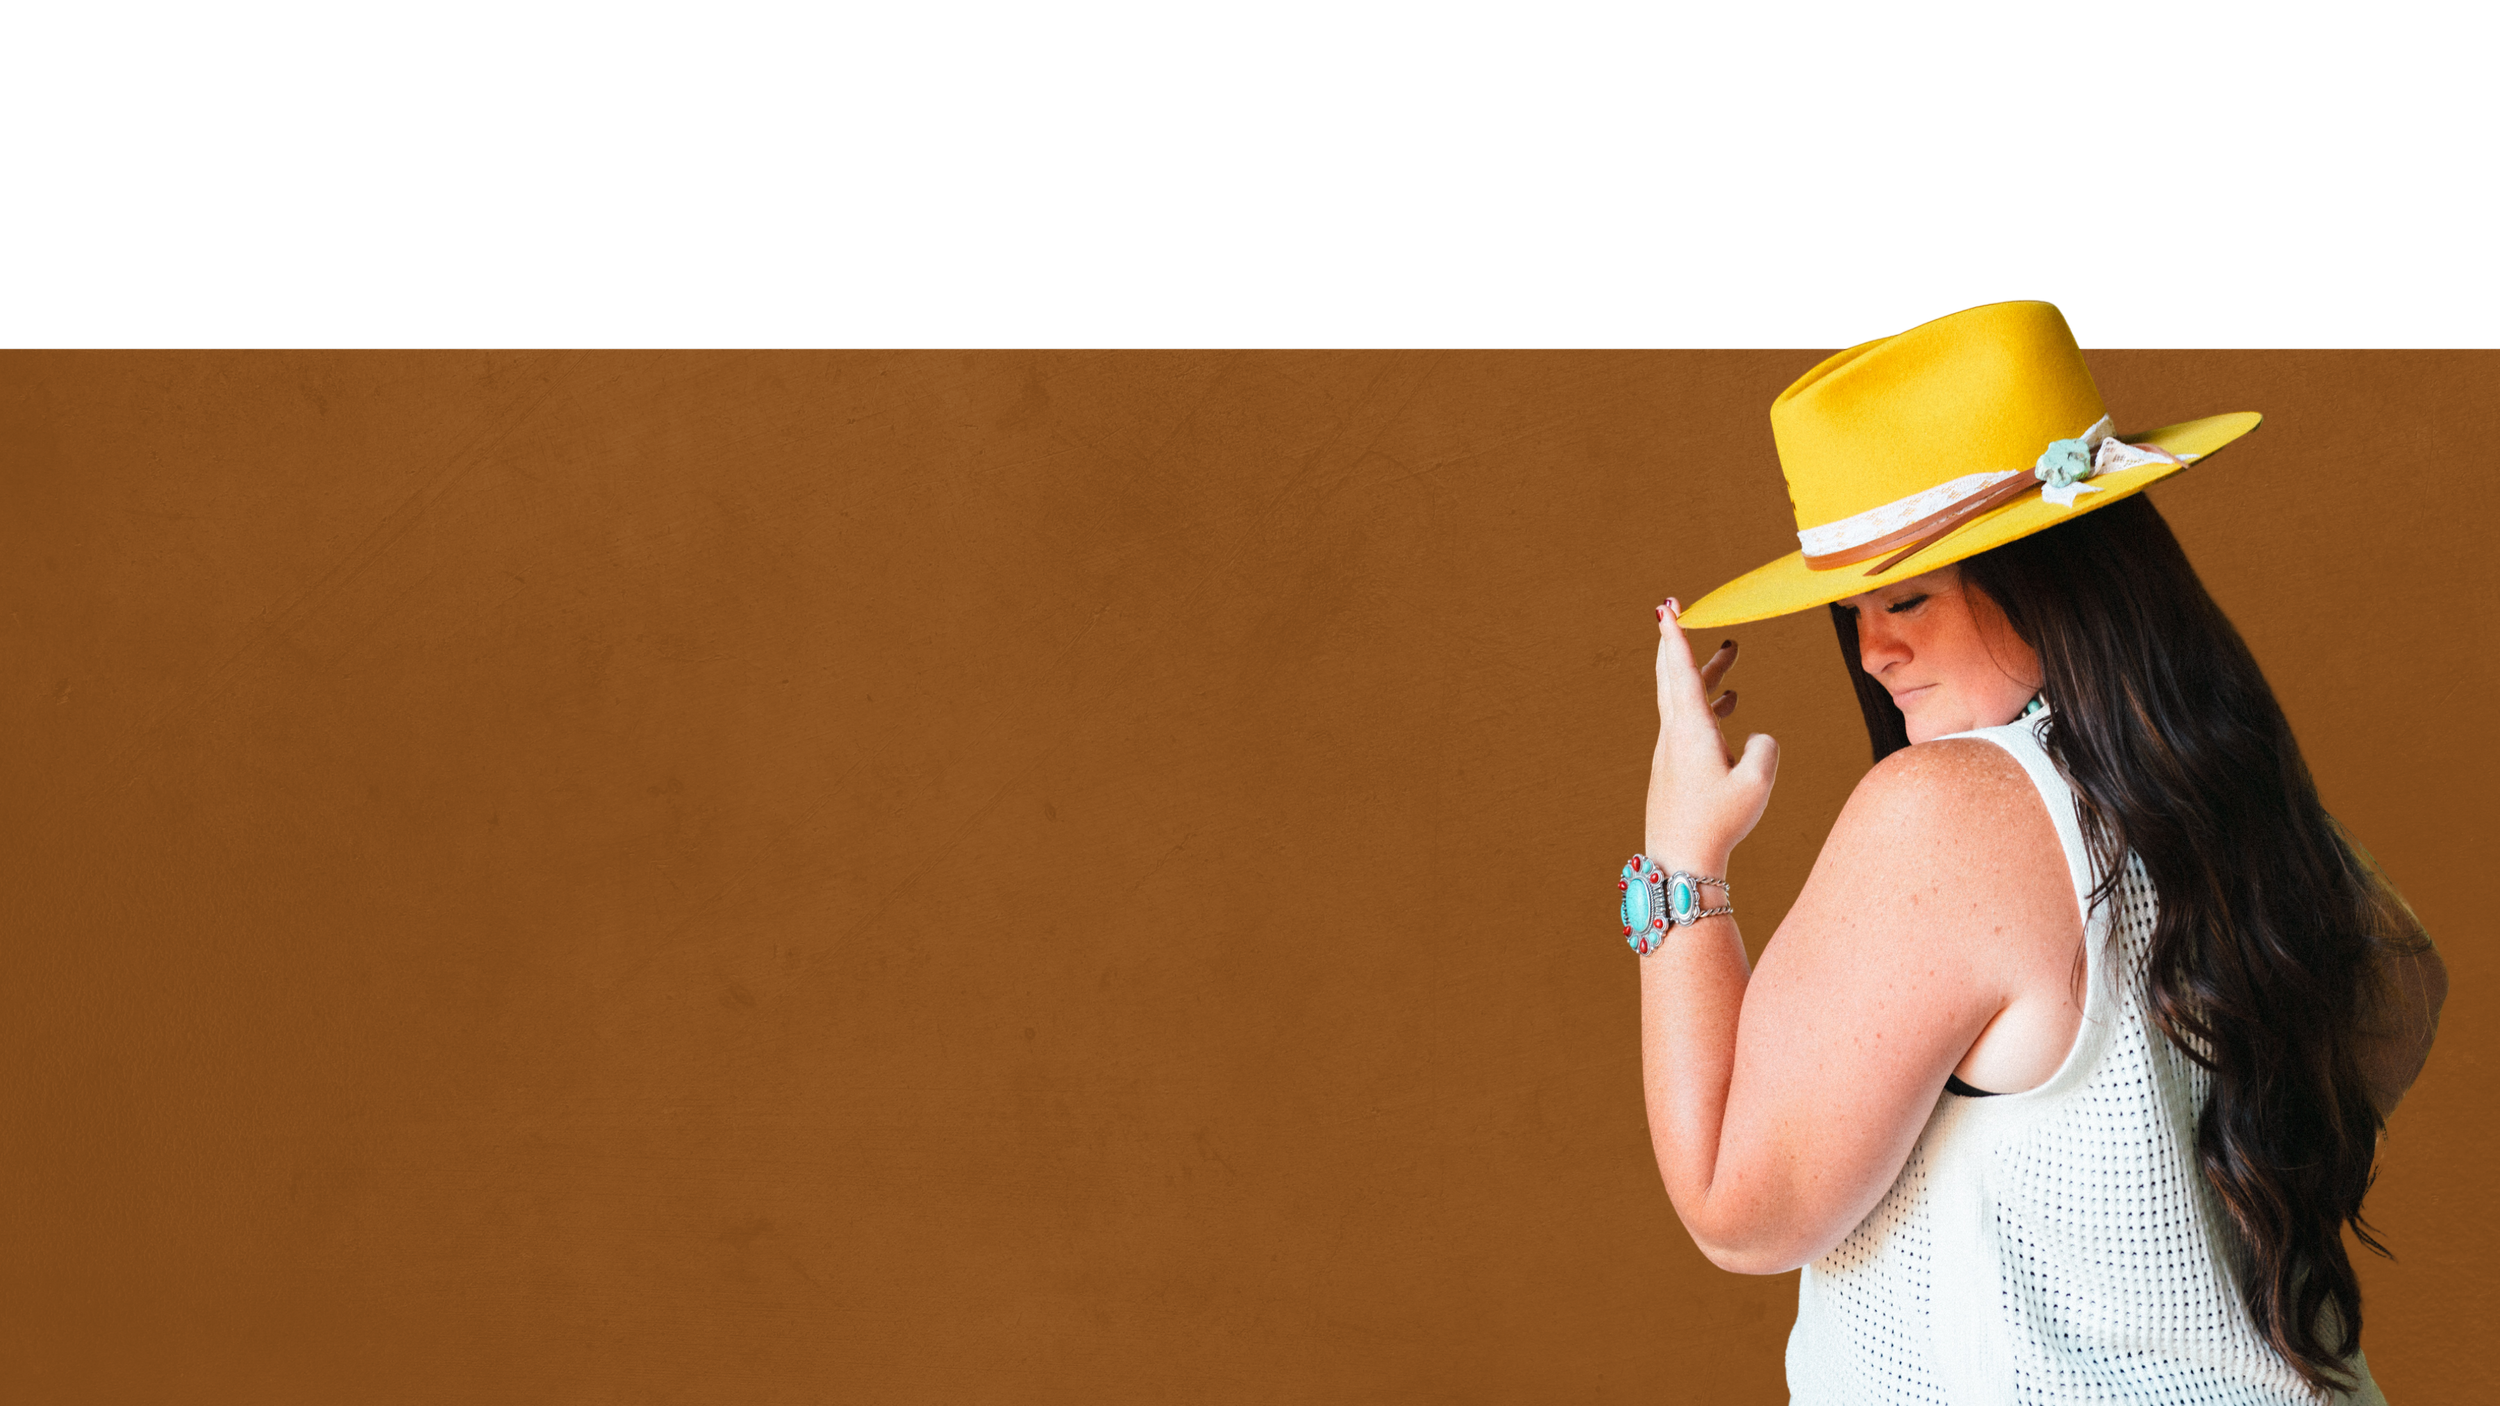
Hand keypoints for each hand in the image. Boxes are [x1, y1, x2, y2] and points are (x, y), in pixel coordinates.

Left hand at [1646, 598, 1778, 868]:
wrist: (1679, 861)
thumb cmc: (1718, 824)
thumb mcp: (1757, 783)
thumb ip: (1765, 748)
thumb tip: (1757, 738)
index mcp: (1690, 730)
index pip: (1679, 670)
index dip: (1674, 637)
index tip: (1666, 607)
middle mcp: (1674, 735)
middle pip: (1673, 676)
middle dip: (1681, 643)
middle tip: (1683, 612)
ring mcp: (1670, 752)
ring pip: (1682, 699)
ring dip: (1703, 674)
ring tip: (1730, 655)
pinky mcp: (1673, 768)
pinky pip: (1688, 722)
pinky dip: (1705, 704)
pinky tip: (1728, 707)